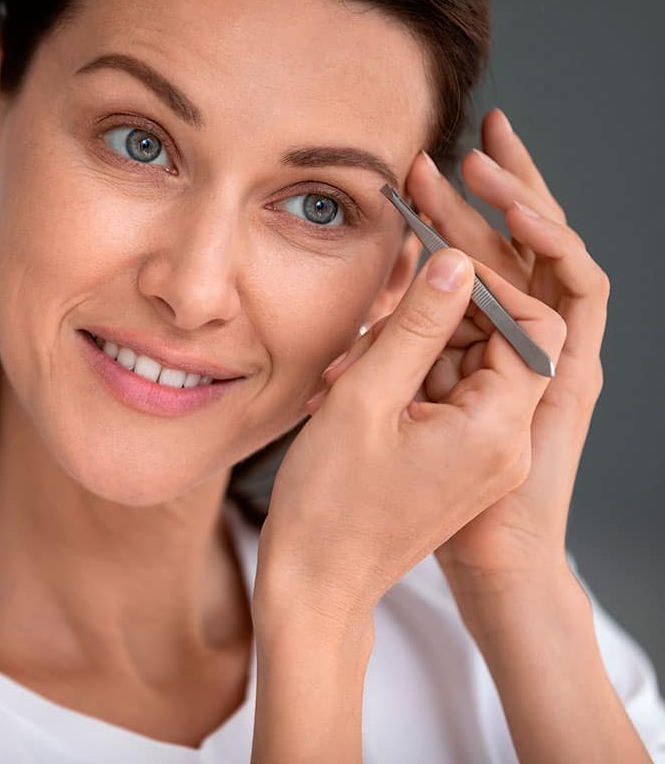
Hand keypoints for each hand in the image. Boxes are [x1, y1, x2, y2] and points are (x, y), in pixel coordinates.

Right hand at [259, 243, 565, 623]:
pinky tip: (351, 397)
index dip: (486, 290)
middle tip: (365, 339)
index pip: (533, 329)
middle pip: (497, 347)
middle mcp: (507, 446)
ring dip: (406, 358)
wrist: (316, 585)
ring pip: (463, 372)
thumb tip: (455, 264)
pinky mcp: (461, 467)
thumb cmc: (331, 506)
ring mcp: (486, 460)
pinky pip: (447, 403)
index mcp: (497, 429)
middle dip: (431, 327)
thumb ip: (415, 326)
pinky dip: (404, 388)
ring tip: (344, 378)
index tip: (430, 275)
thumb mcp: (364, 398)